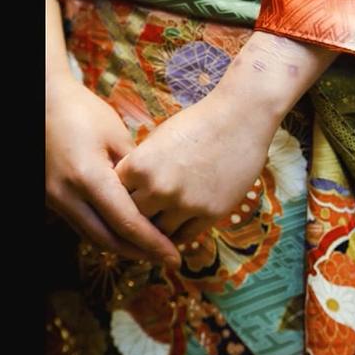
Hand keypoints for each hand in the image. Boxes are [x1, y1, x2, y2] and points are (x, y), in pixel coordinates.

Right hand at [44, 0, 178, 267]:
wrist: (43, 102)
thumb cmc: (83, 111)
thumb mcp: (116, 135)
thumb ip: (135, 170)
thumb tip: (156, 198)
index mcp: (88, 177)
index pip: (126, 222)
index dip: (153, 243)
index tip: (174, 256)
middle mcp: (68, 195)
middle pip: (108, 240)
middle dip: (140, 253)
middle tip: (166, 259)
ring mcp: (56, 200)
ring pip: (93, 237)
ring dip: (122, 247)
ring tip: (151, 249)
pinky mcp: (51, 199)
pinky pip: (82, 225)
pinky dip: (106, 233)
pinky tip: (126, 232)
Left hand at [114, 88, 278, 246]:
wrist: (240, 117)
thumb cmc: (196, 123)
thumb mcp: (157, 140)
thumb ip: (139, 168)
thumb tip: (124, 192)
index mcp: (138, 166)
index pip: (114, 197)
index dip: (117, 201)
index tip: (120, 205)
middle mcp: (158, 188)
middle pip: (133, 218)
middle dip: (135, 219)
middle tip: (136, 223)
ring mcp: (184, 203)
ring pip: (157, 234)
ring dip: (156, 231)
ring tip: (155, 229)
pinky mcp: (210, 213)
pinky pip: (185, 236)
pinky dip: (177, 236)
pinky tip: (176, 228)